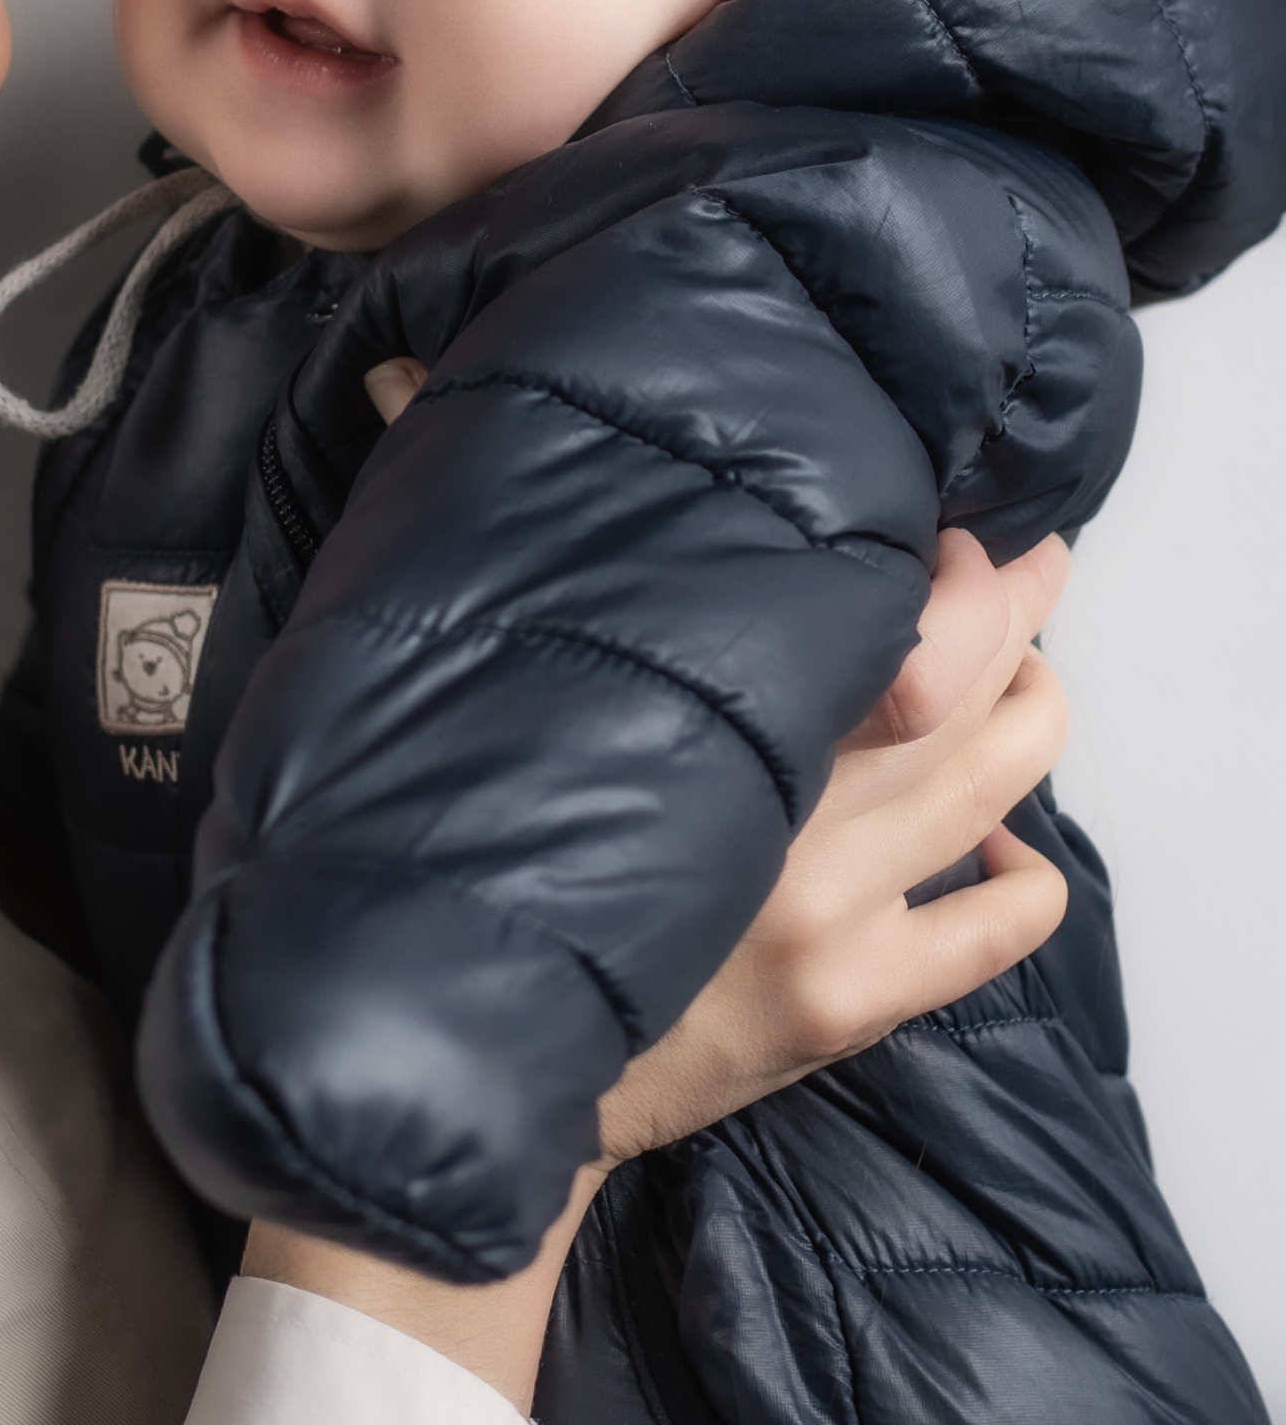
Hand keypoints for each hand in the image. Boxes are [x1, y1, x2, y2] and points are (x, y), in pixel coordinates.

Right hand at [248, 526, 1072, 1411]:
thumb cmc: (480, 847)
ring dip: (1031, 712)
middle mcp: (788, 818)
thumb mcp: (483, 678)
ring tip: (1008, 681)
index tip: (938, 521)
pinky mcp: (859, 1002)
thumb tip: (394, 371)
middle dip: (1016, 607)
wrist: (474, 1054)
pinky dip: (1025, 864)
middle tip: (1013, 571)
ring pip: (1010, 773)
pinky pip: (1010, 916)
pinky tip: (984, 837)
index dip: (949, 556)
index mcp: (703, 717)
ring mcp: (836, 916)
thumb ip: (472, 523)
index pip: (897, 608)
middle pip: (979, 675)